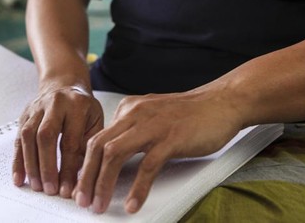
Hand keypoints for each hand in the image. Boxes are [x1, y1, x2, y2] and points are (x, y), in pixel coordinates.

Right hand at [13, 84, 103, 197]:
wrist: (64, 85)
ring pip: (28, 136)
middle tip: (49, 189)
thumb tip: (81, 180)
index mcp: (76, 105)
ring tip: (36, 186)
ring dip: (30, 164)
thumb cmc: (83, 108)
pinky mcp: (24, 115)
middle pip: (45, 136)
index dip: (68, 167)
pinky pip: (17, 138)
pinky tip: (19, 178)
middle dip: (47, 166)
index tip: (68, 189)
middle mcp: (54, 104)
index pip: (70, 140)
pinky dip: (18, 160)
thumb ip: (89, 147)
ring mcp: (36, 108)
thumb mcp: (95, 122)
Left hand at [74, 90, 241, 213]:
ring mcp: (152, 125)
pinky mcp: (171, 138)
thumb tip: (114, 155)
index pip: (96, 138)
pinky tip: (132, 203)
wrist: (224, 101)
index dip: (84, 165)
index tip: (80, 185)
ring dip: (103, 183)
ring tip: (100, 204)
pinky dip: (137, 188)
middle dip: (85, 176)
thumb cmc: (191, 113)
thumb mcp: (152, 115)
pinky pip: (148, 166)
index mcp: (128, 109)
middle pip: (98, 146)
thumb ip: (133, 130)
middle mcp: (135, 114)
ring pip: (114, 154)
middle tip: (82, 199)